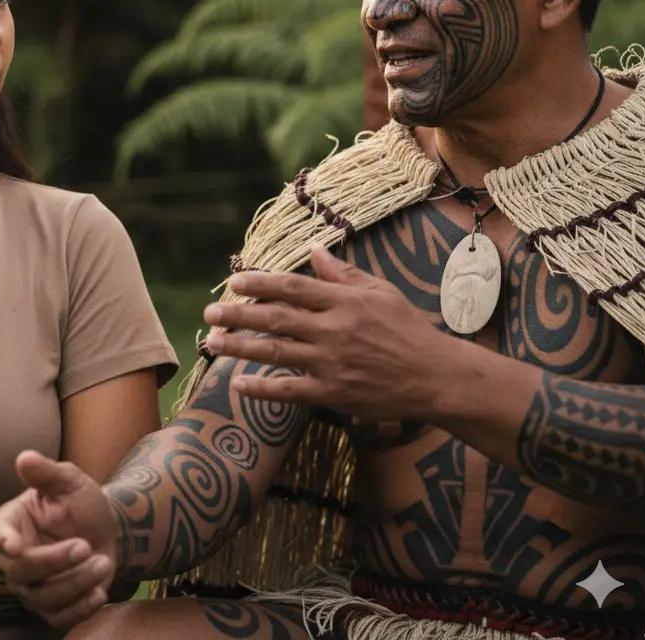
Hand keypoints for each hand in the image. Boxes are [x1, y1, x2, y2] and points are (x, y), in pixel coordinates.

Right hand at [0, 451, 117, 629]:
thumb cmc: (80, 502)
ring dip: (75, 583)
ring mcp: (30, 586)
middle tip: (85, 545)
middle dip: (54, 561)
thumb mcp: (68, 481)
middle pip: (20, 570)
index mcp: (12, 523)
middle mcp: (14, 559)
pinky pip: (58, 618)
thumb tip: (24, 457)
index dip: (1, 542)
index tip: (15, 546)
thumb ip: (46, 472)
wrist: (106, 530)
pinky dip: (80, 608)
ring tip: (102, 562)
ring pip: (42, 597)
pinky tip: (100, 591)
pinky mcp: (50, 607)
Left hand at [202, 246, 457, 420]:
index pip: (292, 288)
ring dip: (239, 347)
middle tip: (209, 313)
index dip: (260, 283)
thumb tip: (314, 250)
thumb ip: (343, 274)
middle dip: (238, 315)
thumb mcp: (381, 292)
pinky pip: (289, 391)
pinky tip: (237, 384)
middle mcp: (333, 329)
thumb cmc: (409, 329)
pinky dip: (261, 388)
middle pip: (275, 318)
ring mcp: (331, 362)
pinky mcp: (333, 393)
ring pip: (275, 352)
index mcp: (344, 301)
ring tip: (211, 343)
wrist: (436, 376)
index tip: (234, 281)